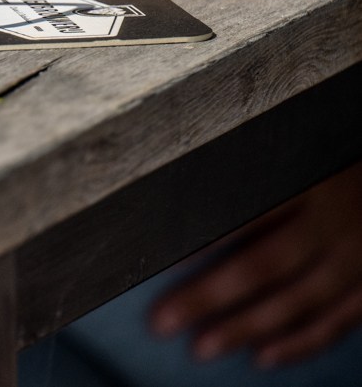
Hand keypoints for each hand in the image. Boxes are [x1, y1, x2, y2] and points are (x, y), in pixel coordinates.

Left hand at [148, 160, 361, 367]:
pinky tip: (263, 355)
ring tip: (202, 348)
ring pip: (299, 301)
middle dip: (211, 296)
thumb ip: (256, 168)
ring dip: (248, 327)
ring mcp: (359, 258)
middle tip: (163, 321)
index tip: (162, 258)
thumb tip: (189, 190)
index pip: (249, 211)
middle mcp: (335, 223)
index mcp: (312, 180)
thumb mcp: (302, 147)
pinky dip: (302, 342)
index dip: (206, 238)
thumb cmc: (339, 159)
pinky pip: (338, 320)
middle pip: (265, 265)